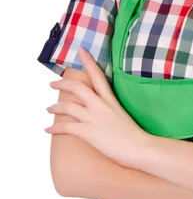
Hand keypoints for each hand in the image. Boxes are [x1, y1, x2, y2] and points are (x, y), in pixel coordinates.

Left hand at [44, 47, 150, 168]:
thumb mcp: (122, 113)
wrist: (139, 147)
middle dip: (62, 83)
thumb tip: (102, 109)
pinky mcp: (88, 132)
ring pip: (68, 106)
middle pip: (77, 87)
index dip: (88, 61)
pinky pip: (66, 127)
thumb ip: (110, 108)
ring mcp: (94, 118)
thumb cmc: (134, 134)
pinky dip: (54, 128)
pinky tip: (47, 129)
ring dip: (55, 107)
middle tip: (53, 83)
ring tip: (48, 108)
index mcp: (110, 99)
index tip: (80, 50)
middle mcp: (101, 105)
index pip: (98, 75)